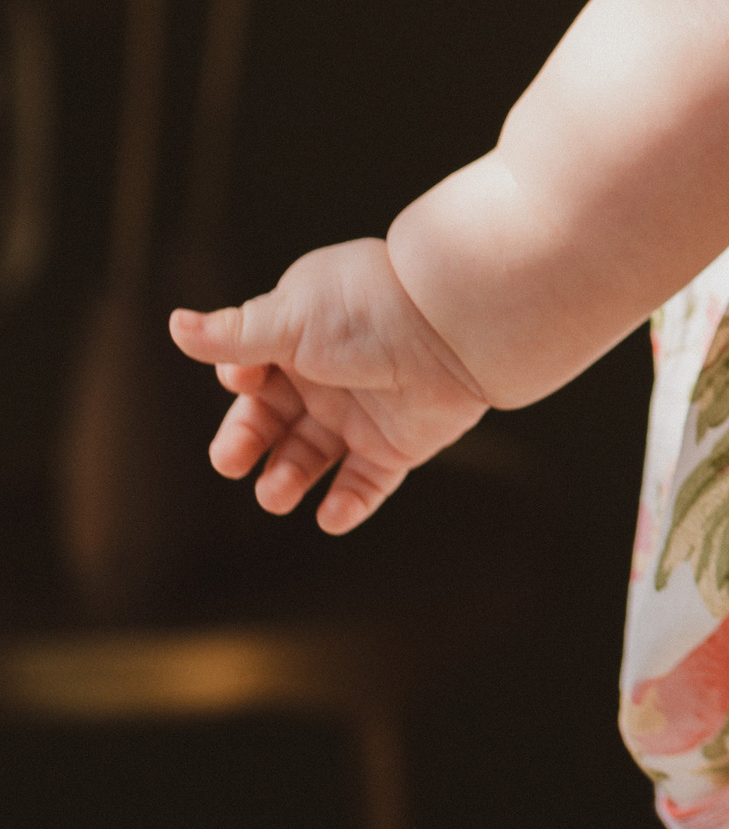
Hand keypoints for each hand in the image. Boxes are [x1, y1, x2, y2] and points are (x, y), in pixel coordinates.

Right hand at [170, 241, 489, 531]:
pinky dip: (347, 505)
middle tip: (229, 462)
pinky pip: (365, 485)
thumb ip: (234, 335)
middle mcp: (325, 379)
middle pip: (270, 421)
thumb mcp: (290, 318)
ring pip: (309, 457)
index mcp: (297, 337)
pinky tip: (330, 517)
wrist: (452, 328)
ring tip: (275, 495)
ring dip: (286, 478)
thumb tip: (176, 326)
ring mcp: (360, 415)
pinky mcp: (396, 447)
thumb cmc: (365, 310)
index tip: (241, 381)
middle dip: (246, 443)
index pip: (251, 371)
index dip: (240, 383)